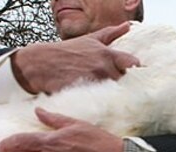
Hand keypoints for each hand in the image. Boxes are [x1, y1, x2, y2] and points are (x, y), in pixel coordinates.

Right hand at [11, 22, 139, 93]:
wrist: (40, 64)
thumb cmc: (66, 52)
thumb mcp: (89, 40)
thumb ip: (110, 34)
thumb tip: (127, 26)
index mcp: (107, 54)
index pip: (133, 64)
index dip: (135, 70)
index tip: (133, 73)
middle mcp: (103, 67)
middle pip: (125, 81)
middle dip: (121, 83)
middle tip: (112, 83)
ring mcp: (94, 81)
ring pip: (114, 92)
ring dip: (110, 93)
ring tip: (100, 89)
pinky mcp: (85, 93)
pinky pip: (100, 101)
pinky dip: (100, 100)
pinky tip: (94, 97)